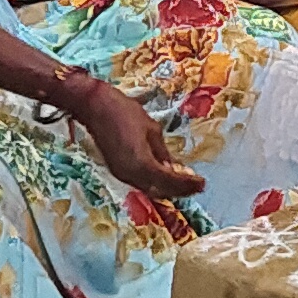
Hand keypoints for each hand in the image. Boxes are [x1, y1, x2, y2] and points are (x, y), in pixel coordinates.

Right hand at [69, 73, 203, 206]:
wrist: (95, 107)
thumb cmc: (124, 112)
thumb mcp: (151, 129)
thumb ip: (162, 152)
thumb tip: (175, 168)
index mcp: (141, 162)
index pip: (169, 180)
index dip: (187, 184)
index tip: (202, 183)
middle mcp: (130, 174)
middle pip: (159, 190)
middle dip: (180, 190)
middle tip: (197, 186)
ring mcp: (121, 174)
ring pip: (149, 189)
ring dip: (167, 189)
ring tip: (185, 184)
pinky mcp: (116, 170)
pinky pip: (139, 182)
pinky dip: (154, 183)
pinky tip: (164, 176)